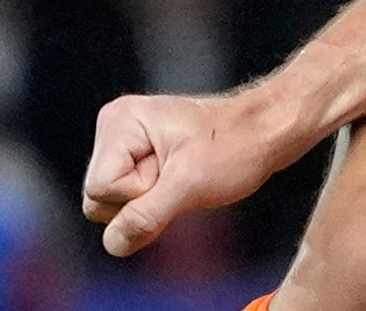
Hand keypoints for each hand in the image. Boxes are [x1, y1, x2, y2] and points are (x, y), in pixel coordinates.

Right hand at [82, 92, 292, 255]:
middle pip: (99, 200)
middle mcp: (117, 127)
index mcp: (120, 121)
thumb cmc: (235, 146)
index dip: (138, 194)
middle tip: (182, 176)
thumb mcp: (188, 186)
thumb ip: (144, 216)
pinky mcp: (140, 158)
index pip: (99, 190)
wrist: (266, 130)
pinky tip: (181, 181)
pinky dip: (156, 201)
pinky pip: (131, 201)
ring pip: (114, 205)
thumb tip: (113, 243)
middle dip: (142, 201)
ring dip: (151, 203)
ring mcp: (127, 143)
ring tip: (184, 176)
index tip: (176, 171)